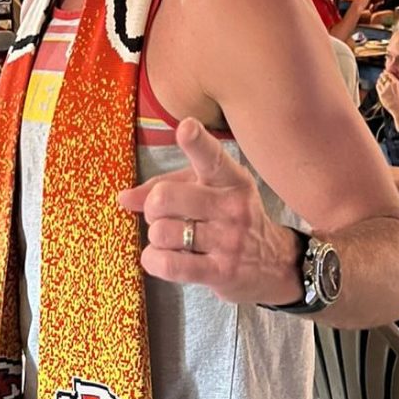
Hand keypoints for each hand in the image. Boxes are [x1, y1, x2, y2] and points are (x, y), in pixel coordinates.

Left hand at [119, 118, 303, 305]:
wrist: (275, 263)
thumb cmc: (230, 219)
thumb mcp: (206, 192)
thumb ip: (165, 187)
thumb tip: (124, 198)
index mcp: (230, 179)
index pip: (211, 157)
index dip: (196, 142)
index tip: (186, 127)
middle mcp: (231, 206)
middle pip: (166, 197)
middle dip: (152, 207)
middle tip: (161, 215)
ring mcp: (228, 240)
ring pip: (163, 232)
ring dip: (156, 237)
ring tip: (169, 239)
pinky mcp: (221, 272)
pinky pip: (170, 265)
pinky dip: (153, 260)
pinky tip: (159, 258)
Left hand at [376, 71, 398, 120]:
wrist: (398, 108)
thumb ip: (394, 83)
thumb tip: (388, 78)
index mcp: (396, 83)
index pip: (389, 74)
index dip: (385, 72)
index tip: (384, 71)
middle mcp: (390, 85)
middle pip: (383, 76)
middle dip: (382, 75)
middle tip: (381, 75)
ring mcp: (385, 89)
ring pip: (379, 81)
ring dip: (379, 80)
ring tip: (380, 80)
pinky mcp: (381, 94)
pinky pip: (377, 86)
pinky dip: (377, 84)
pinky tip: (378, 85)